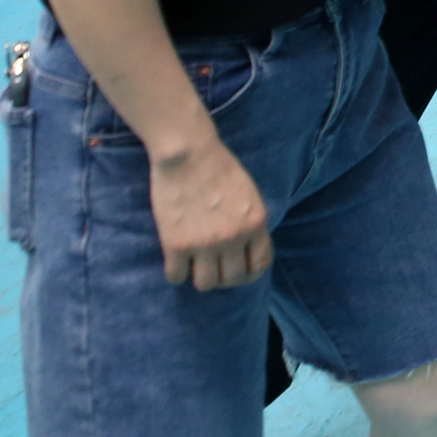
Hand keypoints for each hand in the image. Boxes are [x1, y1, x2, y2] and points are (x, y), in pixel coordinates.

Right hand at [150, 141, 272, 290]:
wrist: (188, 152)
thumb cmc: (219, 167)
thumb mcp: (249, 194)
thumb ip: (251, 223)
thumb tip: (248, 250)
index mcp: (256, 223)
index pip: (261, 265)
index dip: (250, 273)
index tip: (239, 269)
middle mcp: (234, 237)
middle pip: (233, 280)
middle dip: (225, 277)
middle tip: (214, 266)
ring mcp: (205, 244)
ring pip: (206, 284)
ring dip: (200, 277)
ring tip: (195, 264)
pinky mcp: (176, 245)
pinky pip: (177, 277)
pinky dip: (176, 272)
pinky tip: (176, 260)